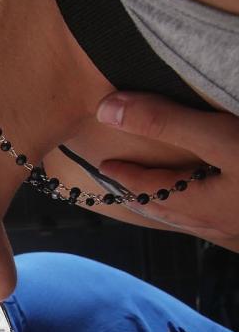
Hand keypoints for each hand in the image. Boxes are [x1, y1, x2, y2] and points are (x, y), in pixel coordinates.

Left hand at [96, 91, 238, 249]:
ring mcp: (237, 222)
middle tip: (124, 183)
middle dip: (143, 193)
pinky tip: (215, 199)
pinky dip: (205, 205)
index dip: (124, 175)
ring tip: (163, 192)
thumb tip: (108, 110)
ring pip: (194, 216)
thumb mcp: (219, 138)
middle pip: (166, 208)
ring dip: (173, 202)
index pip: (147, 190)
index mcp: (199, 204)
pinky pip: (220, 217)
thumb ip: (166, 124)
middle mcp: (217, 220)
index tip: (105, 165)